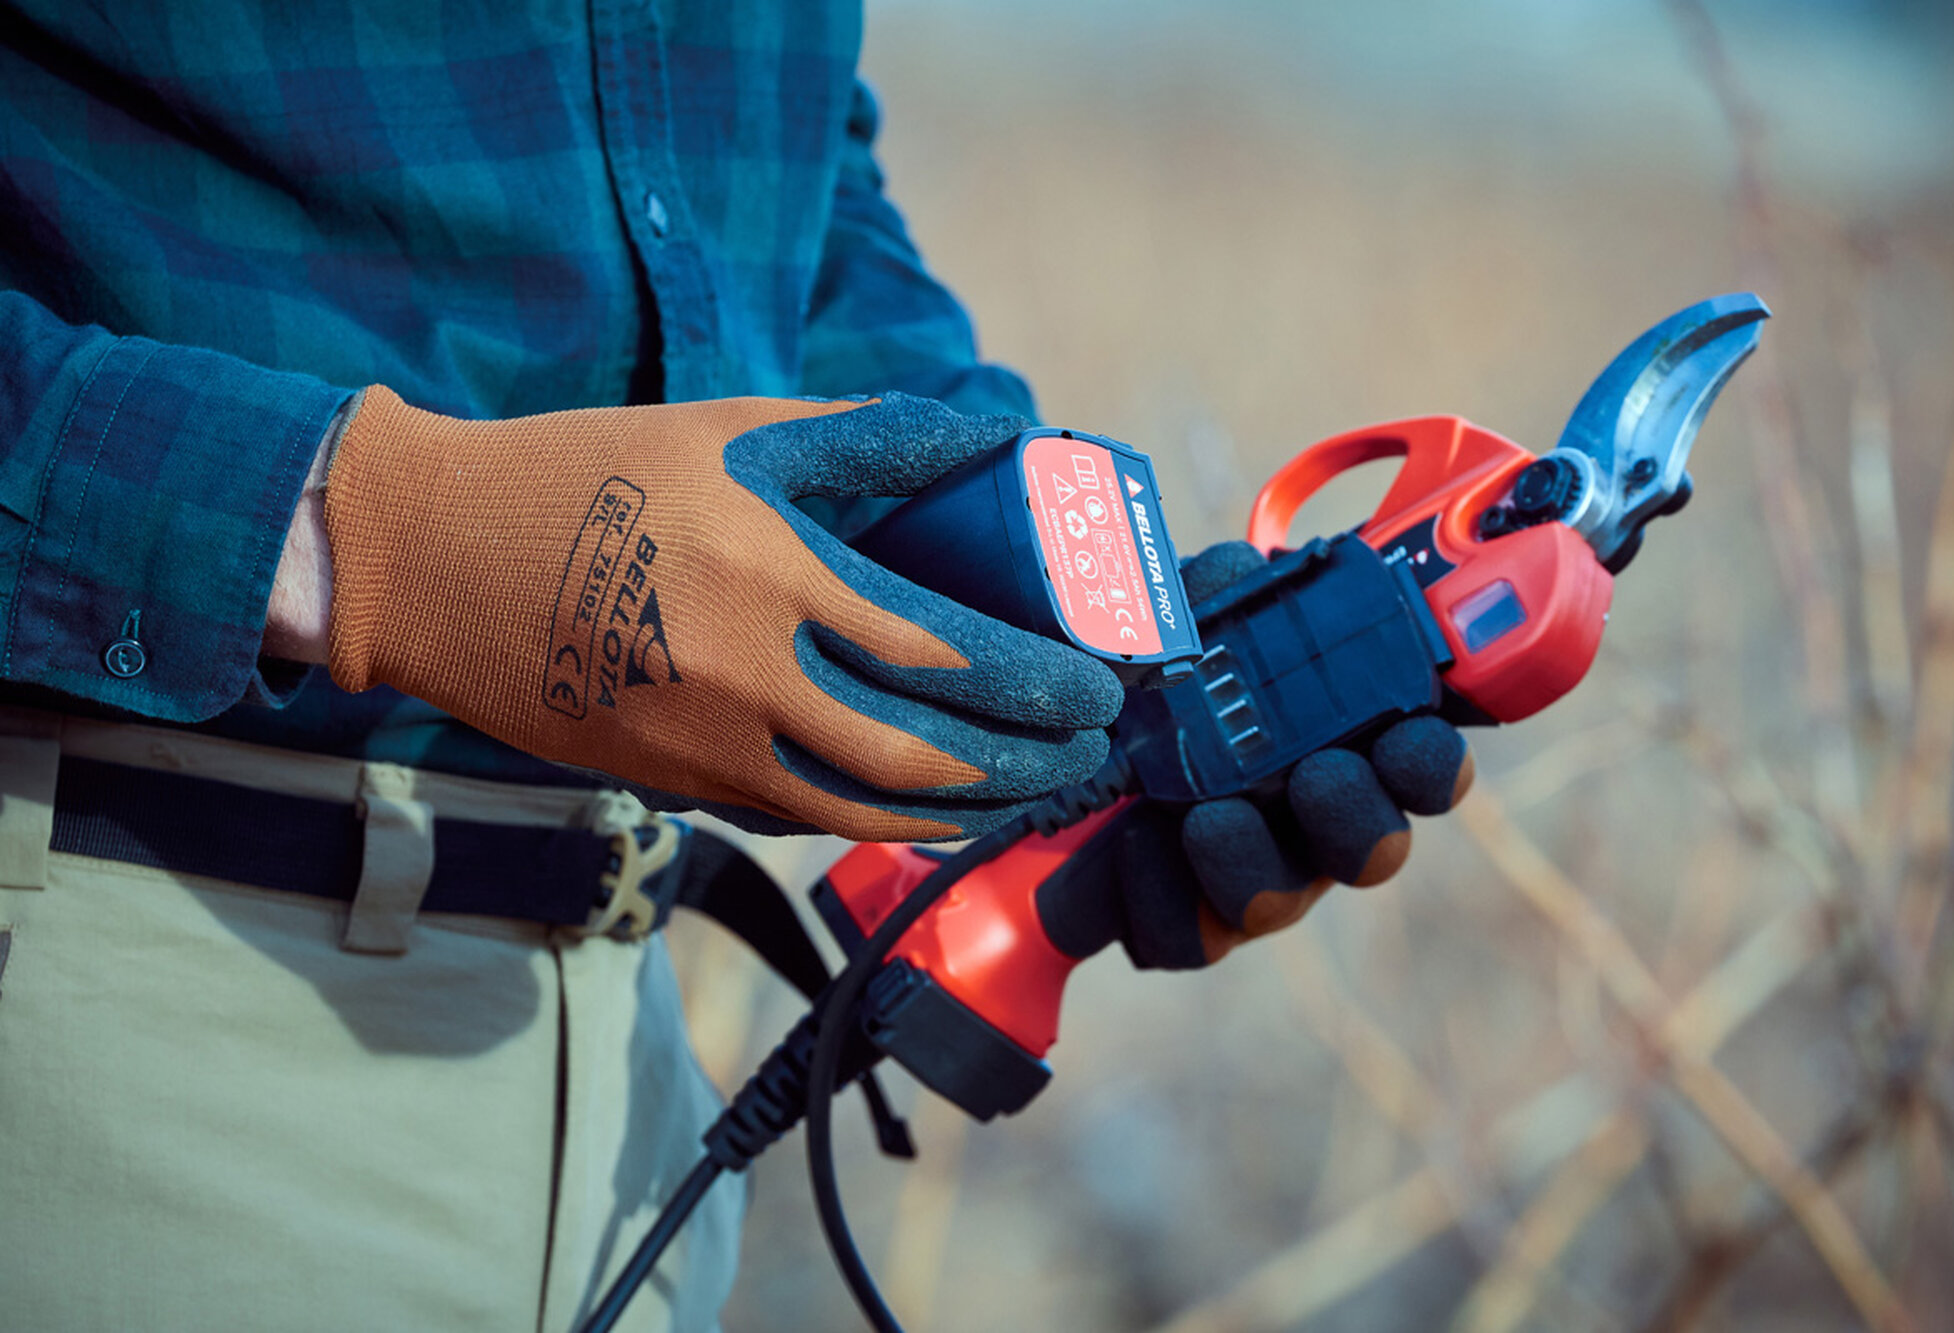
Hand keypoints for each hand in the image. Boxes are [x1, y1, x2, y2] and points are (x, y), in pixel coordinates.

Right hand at [321, 390, 1122, 840]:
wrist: (428, 559)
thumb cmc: (590, 472)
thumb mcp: (734, 429)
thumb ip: (871, 439)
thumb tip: (993, 437)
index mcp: (771, 573)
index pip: (944, 651)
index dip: (1039, 682)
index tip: (1099, 689)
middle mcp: (746, 677)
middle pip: (925, 753)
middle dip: (1030, 763)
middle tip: (1089, 751)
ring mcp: (706, 748)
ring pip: (870, 812)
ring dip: (970, 811)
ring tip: (1034, 793)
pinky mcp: (673, 786)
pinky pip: (804, 816)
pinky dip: (882, 819)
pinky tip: (930, 804)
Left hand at [1036, 541, 1473, 968]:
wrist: (1051, 747)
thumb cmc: (1147, 675)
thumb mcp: (1177, 618)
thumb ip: (1215, 589)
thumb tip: (1237, 573)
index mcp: (1336, 741)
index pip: (1420, 762)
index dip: (1431, 760)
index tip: (1407, 734)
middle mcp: (1307, 820)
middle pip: (1373, 849)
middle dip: (1355, 818)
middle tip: (1318, 775)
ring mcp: (1252, 879)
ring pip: (1279, 902)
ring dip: (1252, 863)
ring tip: (1210, 817)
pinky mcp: (1184, 925)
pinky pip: (1187, 937)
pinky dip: (1159, 892)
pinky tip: (1131, 844)